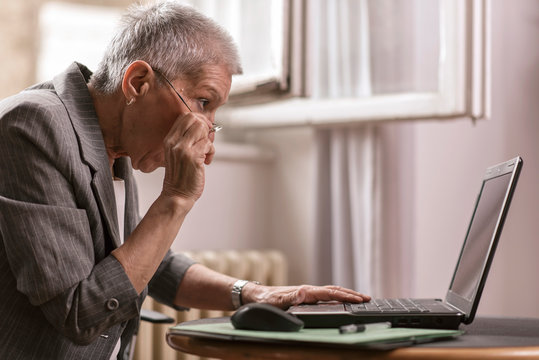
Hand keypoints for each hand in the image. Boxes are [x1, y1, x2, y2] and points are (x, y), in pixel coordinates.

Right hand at [161, 113, 214, 201]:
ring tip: (206, 153)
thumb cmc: (180, 177)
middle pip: (194, 119)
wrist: (177, 196)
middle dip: (205, 128)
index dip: (199, 120)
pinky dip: (211, 152)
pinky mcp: (193, 157)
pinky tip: (206, 161)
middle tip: (207, 141)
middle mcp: (174, 142)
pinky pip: (208, 144)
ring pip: (202, 129)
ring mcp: (183, 149)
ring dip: (209, 140)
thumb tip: (204, 126)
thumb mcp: (177, 154)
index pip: (184, 117)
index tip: (204, 131)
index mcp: (169, 140)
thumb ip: (186, 140)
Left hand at [242, 284, 370, 308]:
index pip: (330, 293)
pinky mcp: (304, 297)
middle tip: (367, 298)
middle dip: (351, 294)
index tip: (358, 299)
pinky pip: (325, 296)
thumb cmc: (265, 300)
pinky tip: (341, 301)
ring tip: (360, 298)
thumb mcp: (276, 301)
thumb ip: (289, 298)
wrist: (255, 295)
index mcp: (305, 291)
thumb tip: (303, 293)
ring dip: (346, 294)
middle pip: (334, 290)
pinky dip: (337, 297)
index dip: (345, 296)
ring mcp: (307, 293)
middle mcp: (308, 290)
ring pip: (331, 292)